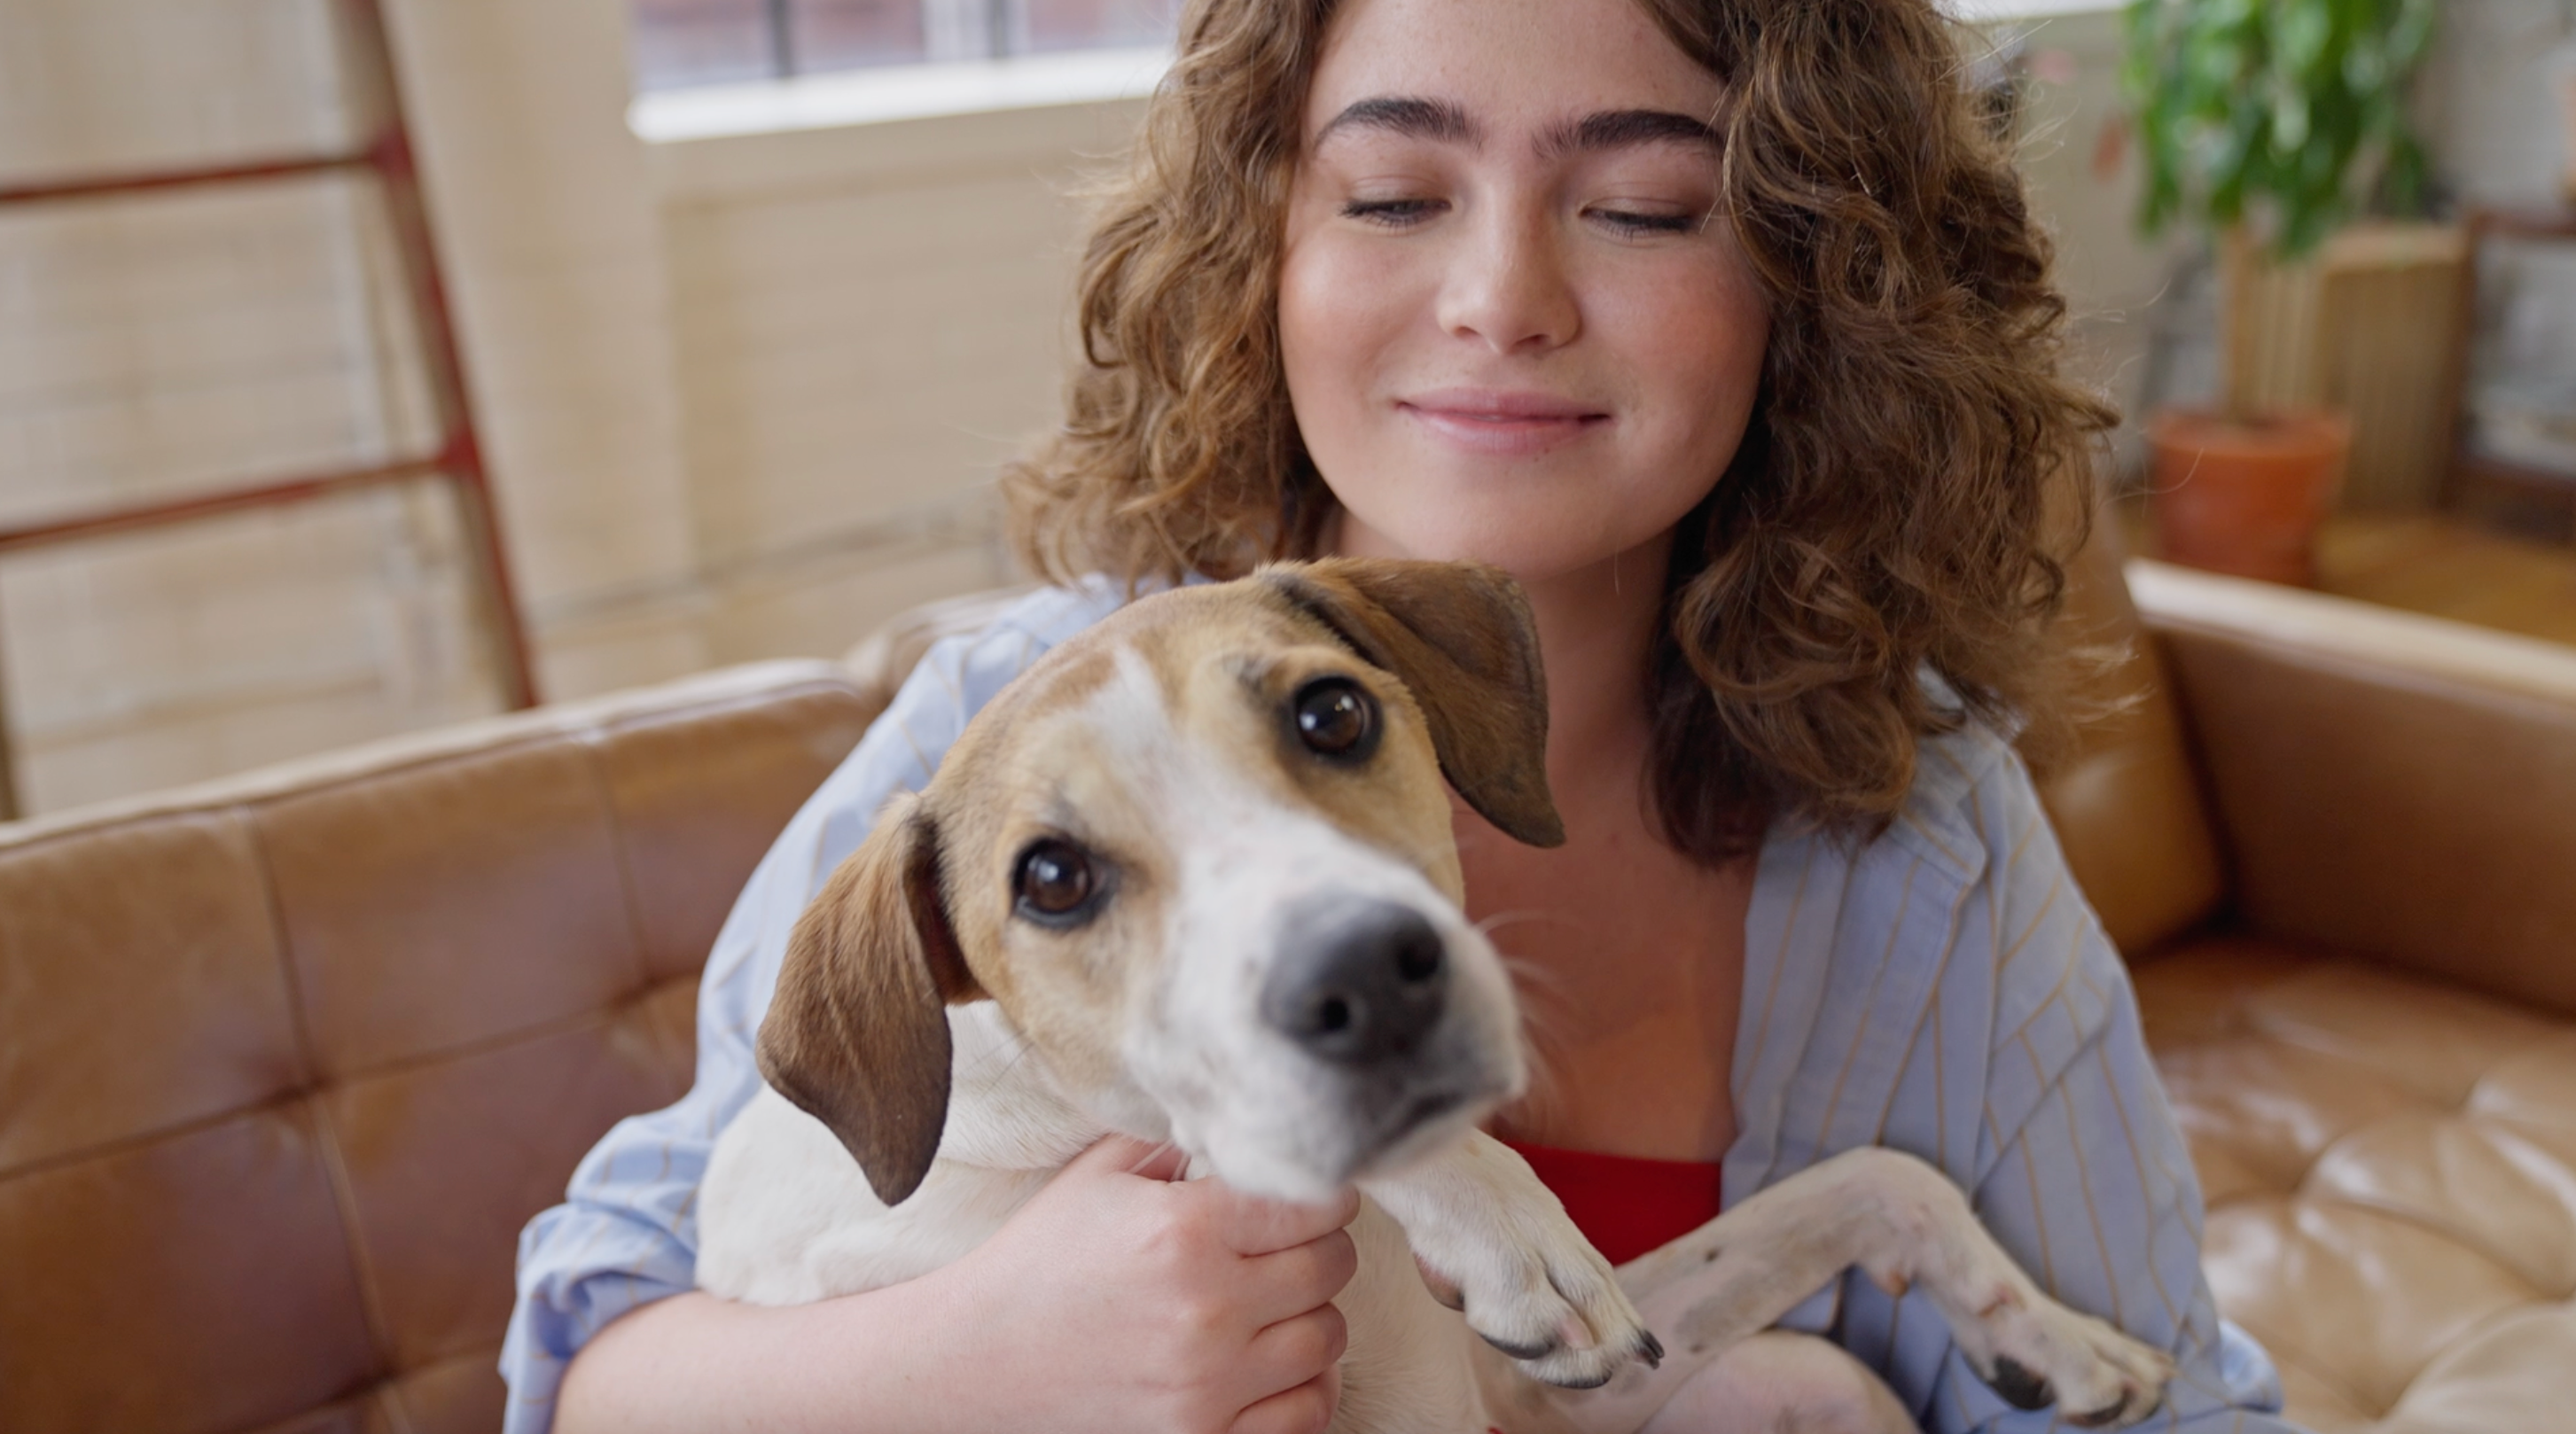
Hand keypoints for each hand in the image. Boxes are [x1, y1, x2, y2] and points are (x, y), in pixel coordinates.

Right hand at [934, 1135, 1360, 1433]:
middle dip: (1317, 1245)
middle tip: (1281, 1244)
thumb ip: (1181, 1140)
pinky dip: (1303, 1384)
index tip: (1300, 1193)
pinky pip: (1309, 1411)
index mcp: (1185, 1230)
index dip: (1318, 1190)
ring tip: (1271, 1301)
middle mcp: (1207, 1309)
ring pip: (1329, 1337)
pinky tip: (1269, 1360)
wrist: (978, 1361)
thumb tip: (1249, 1121)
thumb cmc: (1042, 1261)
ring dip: (1311, 1314)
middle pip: (1333, 1265)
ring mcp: (1208, 1384)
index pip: (1316, 1200)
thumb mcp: (1101, 1177)